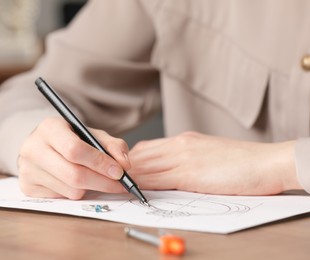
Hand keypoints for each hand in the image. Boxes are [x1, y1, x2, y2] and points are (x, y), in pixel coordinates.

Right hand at [17, 117, 129, 198]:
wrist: (43, 145)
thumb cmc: (70, 138)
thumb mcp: (91, 134)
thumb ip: (112, 145)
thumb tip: (125, 165)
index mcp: (49, 128)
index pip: (75, 150)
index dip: (99, 163)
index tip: (119, 172)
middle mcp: (33, 148)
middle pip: (74, 175)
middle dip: (102, 182)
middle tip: (119, 185)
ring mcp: (27, 170)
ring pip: (70, 190)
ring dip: (91, 189)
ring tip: (96, 179)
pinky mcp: (27, 187)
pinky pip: (62, 198)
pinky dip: (76, 193)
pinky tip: (77, 183)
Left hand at [128, 132, 300, 194]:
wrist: (266, 162)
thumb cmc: (241, 161)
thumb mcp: (208, 153)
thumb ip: (188, 159)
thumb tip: (171, 171)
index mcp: (184, 139)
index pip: (146, 148)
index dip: (130, 159)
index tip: (120, 168)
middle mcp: (180, 145)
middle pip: (140, 154)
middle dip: (122, 166)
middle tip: (110, 177)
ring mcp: (184, 157)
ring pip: (144, 165)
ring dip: (127, 176)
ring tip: (113, 184)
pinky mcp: (190, 173)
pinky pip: (158, 179)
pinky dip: (142, 185)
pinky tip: (132, 191)